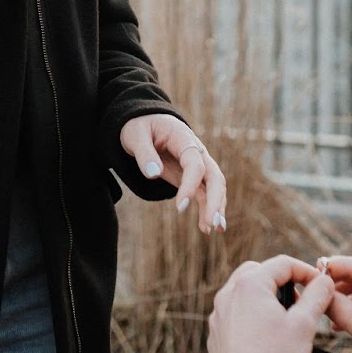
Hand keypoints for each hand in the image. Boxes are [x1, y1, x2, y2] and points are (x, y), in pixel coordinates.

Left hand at [119, 115, 226, 233]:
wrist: (145, 122)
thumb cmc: (140, 127)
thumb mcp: (135, 136)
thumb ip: (144, 153)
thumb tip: (153, 174)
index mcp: (184, 137)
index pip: (195, 164)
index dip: (190, 185)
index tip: (179, 208)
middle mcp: (197, 151)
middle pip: (214, 176)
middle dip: (215, 200)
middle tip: (212, 223)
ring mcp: (197, 163)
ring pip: (214, 186)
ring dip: (216, 208)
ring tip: (213, 231)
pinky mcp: (192, 175)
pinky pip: (205, 192)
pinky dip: (207, 209)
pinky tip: (205, 228)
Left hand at [207, 256, 335, 352]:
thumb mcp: (304, 324)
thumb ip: (317, 296)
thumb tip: (324, 281)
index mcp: (250, 284)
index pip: (282, 263)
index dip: (306, 271)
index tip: (320, 286)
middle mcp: (229, 293)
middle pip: (258, 271)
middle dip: (282, 280)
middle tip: (300, 300)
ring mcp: (219, 313)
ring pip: (244, 290)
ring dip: (266, 296)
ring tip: (284, 318)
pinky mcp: (216, 331)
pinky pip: (235, 311)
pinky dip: (251, 312)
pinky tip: (266, 333)